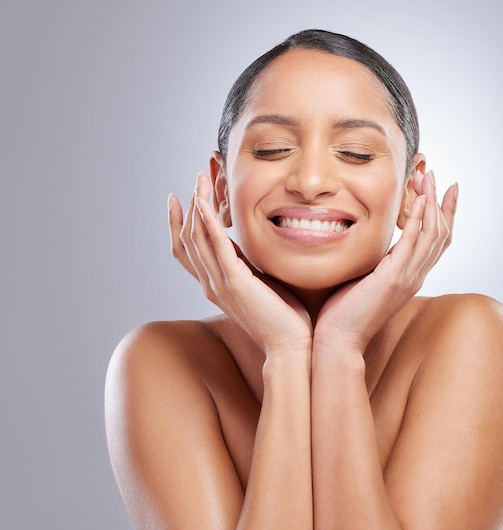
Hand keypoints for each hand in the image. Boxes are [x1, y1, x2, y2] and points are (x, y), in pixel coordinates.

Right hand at [168, 173, 312, 353]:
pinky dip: (207, 222)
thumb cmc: (284, 319)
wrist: (291, 347)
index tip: (183, 198)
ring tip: (199, 179)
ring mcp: (220, 283)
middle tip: (194, 179)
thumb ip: (253, 268)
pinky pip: (215, 246)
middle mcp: (211, 284)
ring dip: (197, 206)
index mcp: (217, 285)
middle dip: (188, 207)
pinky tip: (205, 202)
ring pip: (197, 238)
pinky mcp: (235, 282)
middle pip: (187, 239)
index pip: (188, 251)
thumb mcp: (263, 286)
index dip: (181, 224)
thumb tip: (256, 248)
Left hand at [314, 170, 457, 351]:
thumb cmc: (344, 312)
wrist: (338, 341)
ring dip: (431, 203)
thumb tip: (369, 244)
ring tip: (427, 177)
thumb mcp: (364, 280)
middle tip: (434, 175)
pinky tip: (418, 200)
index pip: (435, 242)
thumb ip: (374, 262)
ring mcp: (407, 278)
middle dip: (439, 202)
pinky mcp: (393, 279)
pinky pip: (412, 244)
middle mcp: (414, 277)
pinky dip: (418, 220)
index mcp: (409, 277)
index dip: (443, 214)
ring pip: (432, 235)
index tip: (443, 189)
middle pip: (440, 234)